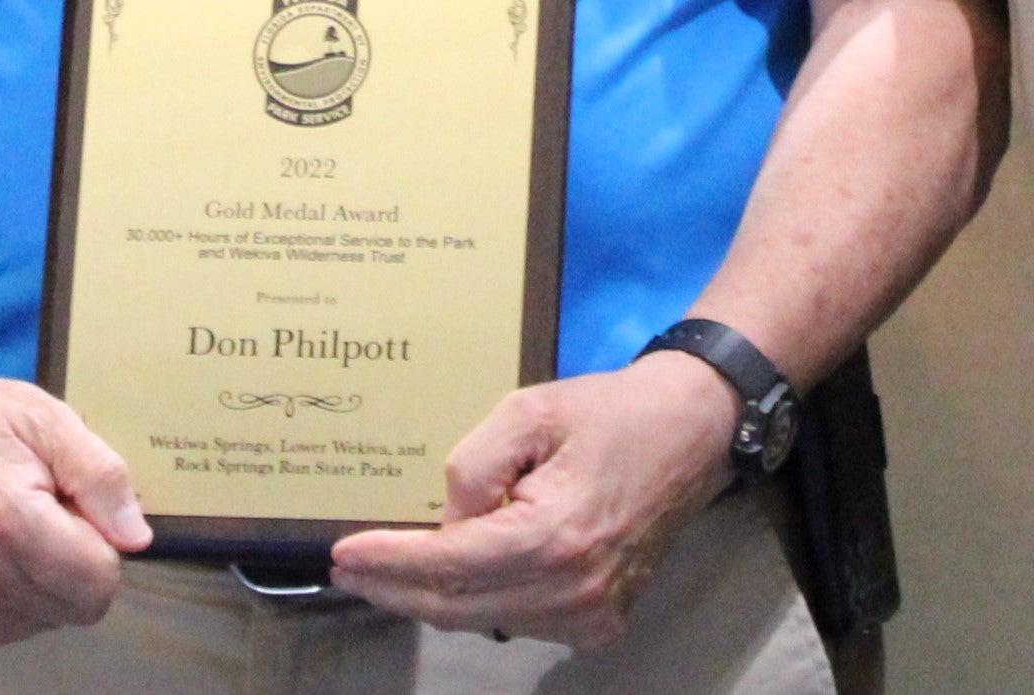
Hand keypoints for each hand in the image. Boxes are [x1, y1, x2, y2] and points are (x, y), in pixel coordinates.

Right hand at [0, 340, 151, 644]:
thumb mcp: (46, 418)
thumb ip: (100, 476)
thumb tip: (136, 538)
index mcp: (10, 524)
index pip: (99, 582)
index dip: (101, 541)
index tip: (72, 504)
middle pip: (75, 607)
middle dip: (74, 561)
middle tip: (42, 511)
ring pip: (43, 620)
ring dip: (43, 581)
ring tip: (12, 527)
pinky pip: (6, 628)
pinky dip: (11, 595)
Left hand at [326, 351, 736, 648]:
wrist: (691, 431)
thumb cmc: (610, 411)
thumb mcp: (530, 410)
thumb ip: (475, 465)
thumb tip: (445, 521)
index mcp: (554, 536)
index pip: (447, 566)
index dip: (389, 563)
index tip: (342, 553)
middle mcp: (572, 590)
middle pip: (456, 606)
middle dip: (395, 588)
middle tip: (349, 568)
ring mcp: (590, 616)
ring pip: (482, 619)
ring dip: (433, 597)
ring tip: (391, 566)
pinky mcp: (599, 623)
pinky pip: (516, 619)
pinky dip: (478, 601)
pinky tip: (453, 573)